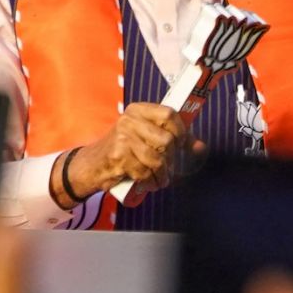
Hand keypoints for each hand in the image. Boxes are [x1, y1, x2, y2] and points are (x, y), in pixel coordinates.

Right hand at [52, 102, 189, 205]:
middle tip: (168, 167)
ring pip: (157, 159)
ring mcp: (122, 138)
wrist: (92, 165)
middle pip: (167, 140)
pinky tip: (147, 182)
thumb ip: (174, 139)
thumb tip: (200, 146)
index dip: (181, 131)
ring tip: (159, 179)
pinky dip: (149, 182)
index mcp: (138, 110)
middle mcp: (129, 120)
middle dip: (171, 159)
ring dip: (162, 175)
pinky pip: (145, 172)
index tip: (182, 144)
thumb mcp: (146, 138)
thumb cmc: (124, 150)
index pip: (169, 114)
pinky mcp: (118, 156)